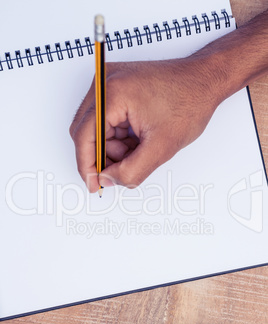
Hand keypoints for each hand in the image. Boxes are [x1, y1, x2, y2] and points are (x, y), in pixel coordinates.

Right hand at [70, 58, 221, 191]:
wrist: (205, 81)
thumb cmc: (190, 101)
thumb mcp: (161, 147)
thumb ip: (131, 171)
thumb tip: (108, 179)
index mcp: (112, 92)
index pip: (83, 136)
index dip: (86, 165)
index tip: (94, 184)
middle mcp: (105, 82)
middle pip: (87, 132)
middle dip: (104, 155)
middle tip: (122, 170)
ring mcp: (110, 82)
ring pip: (97, 128)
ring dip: (114, 147)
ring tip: (140, 149)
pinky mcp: (117, 86)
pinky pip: (107, 120)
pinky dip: (119, 136)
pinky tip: (138, 139)